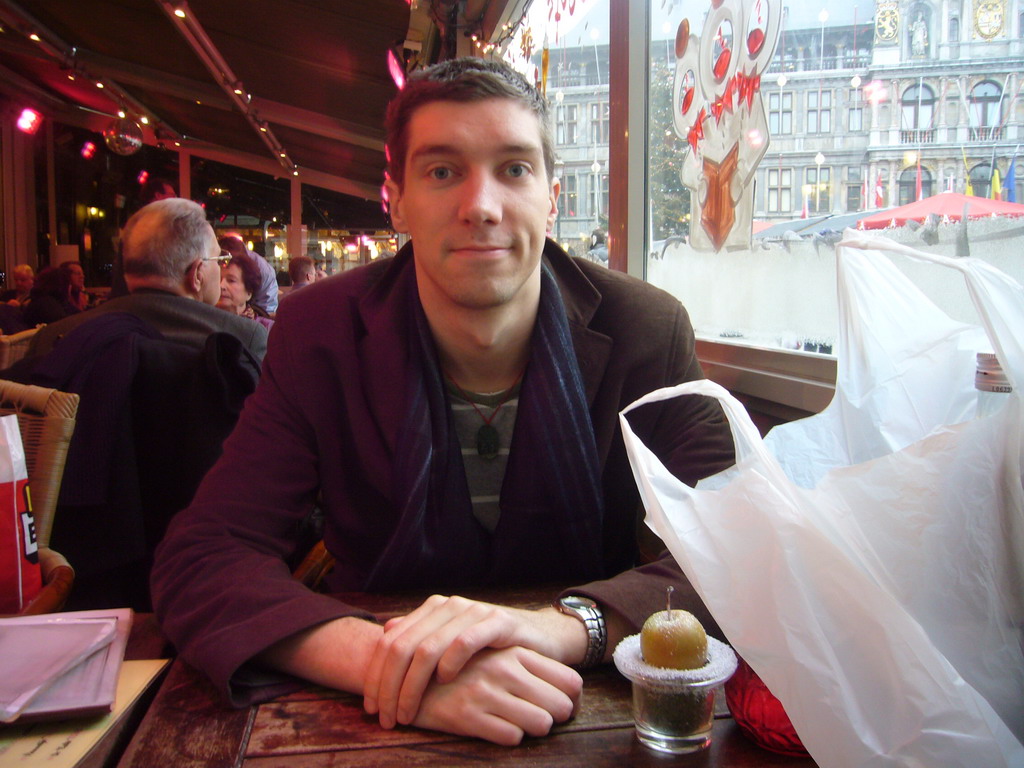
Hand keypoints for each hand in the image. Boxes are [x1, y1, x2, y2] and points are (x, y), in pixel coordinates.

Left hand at [363, 594, 587, 728]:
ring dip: (412, 686)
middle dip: (388, 687)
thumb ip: (420, 636)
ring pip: (427, 648)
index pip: (390, 642)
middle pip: (402, 647)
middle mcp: (448, 606)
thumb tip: (385, 633)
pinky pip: (464, 642)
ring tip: (408, 712)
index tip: (372, 708)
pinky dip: (449, 664)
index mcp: (432, 610)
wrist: (540, 637)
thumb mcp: (452, 642)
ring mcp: (472, 612)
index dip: (375, 676)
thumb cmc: (492, 647)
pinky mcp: (497, 622)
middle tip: (387, 717)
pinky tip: (444, 683)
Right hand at [409, 646, 581, 745]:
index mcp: (514, 652)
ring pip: (541, 723)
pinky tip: (497, 729)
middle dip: (558, 719)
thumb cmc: (461, 670)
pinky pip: (511, 737)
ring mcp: (487, 691)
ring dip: (534, 729)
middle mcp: (504, 668)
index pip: (571, 680)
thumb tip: (572, 692)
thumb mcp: (496, 656)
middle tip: (545, 721)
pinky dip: (509, 737)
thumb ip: (528, 666)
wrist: (409, 673)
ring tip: (522, 726)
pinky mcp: (468, 715)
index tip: (568, 708)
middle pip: (562, 705)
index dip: (575, 700)